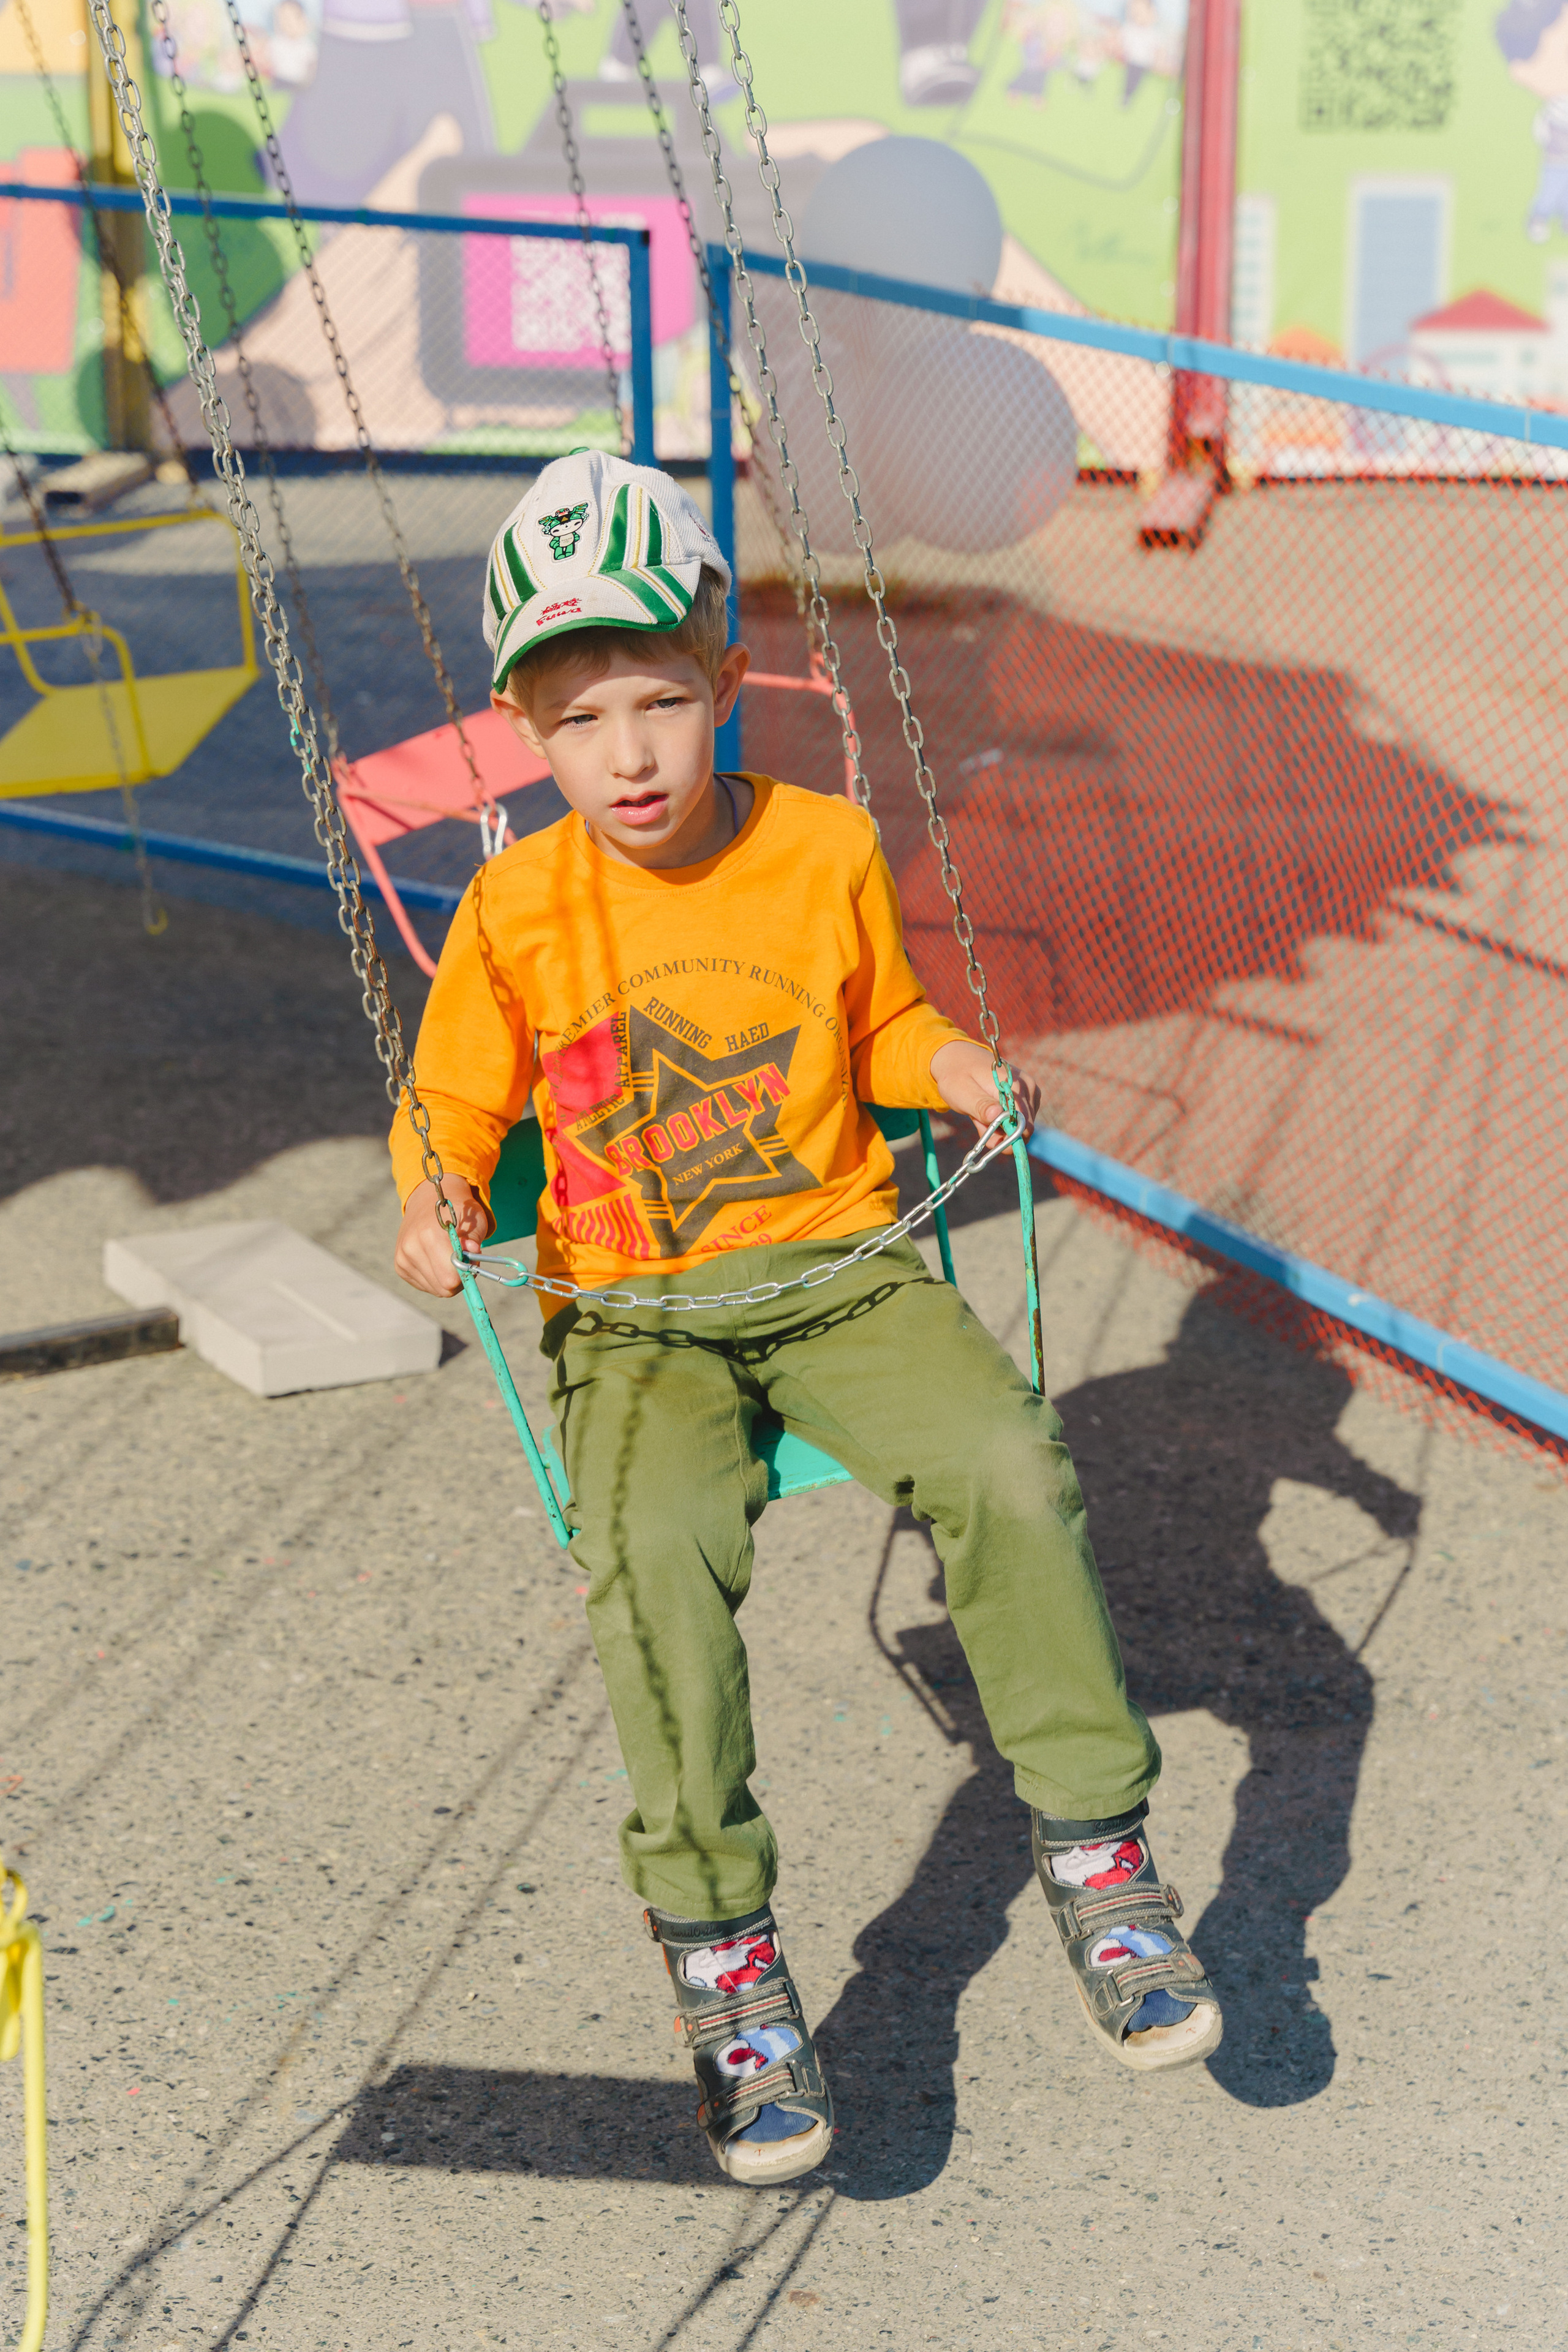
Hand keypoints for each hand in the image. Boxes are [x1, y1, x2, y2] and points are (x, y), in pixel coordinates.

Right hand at [394, 1176, 487, 1296]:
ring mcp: (402, 1258)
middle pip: (442, 1288)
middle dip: (457, 1280)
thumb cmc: (455, 1212)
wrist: (427, 1201)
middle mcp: (411, 1248)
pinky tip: (436, 1261)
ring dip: (445, 1279)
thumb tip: (473, 1254)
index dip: (465, 1274)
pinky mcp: (399, 1265)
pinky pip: (424, 1285)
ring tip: (448, 1259)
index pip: (450, 1279)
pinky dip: (434, 1278)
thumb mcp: (474, 1221)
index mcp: (429, 1236)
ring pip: (434, 1289)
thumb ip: (474, 1241)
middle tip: (462, 1262)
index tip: (469, 1261)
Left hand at [929, 1040, 1039, 1142]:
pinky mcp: (1026, 1095)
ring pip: (1020, 1125)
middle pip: (1024, 1128)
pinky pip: (1017, 1118)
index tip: (987, 1138)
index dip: (1008, 1139)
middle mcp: (1028, 1088)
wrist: (958, 1060)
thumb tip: (998, 1115)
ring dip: (998, 1127)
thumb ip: (981, 1105)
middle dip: (1000, 1132)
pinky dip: (1000, 1120)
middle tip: (978, 1120)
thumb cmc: (957, 1077)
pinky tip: (987, 1110)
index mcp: (1015, 1087)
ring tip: (979, 1112)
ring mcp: (1029, 1091)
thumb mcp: (963, 1093)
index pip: (1025, 1125)